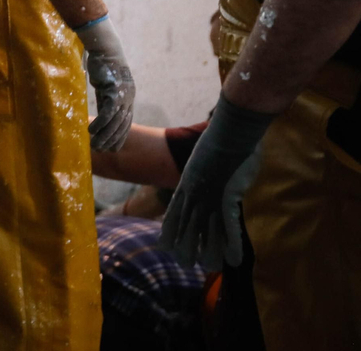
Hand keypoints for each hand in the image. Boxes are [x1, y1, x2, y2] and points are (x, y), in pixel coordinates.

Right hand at [76, 16, 135, 151]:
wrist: (105, 48)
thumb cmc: (103, 62)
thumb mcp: (106, 83)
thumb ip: (106, 95)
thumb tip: (102, 105)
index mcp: (128, 96)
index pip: (126, 121)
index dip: (120, 135)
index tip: (112, 146)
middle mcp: (129, 98)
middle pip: (123, 125)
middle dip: (113, 139)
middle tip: (103, 151)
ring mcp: (123, 96)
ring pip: (116, 122)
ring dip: (105, 136)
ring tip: (95, 146)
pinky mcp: (114, 92)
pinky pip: (108, 113)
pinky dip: (101, 125)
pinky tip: (91, 132)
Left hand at [160, 96, 275, 268]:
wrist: (231, 129)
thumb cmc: (223, 138)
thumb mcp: (209, 157)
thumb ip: (208, 169)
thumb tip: (207, 172)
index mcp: (188, 182)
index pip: (176, 211)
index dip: (171, 229)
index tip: (165, 245)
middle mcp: (196, 192)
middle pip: (188, 225)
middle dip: (186, 245)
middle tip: (184, 263)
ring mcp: (211, 196)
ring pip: (206, 231)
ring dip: (207, 251)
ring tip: (205, 268)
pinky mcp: (228, 197)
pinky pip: (230, 226)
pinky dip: (232, 244)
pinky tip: (233, 260)